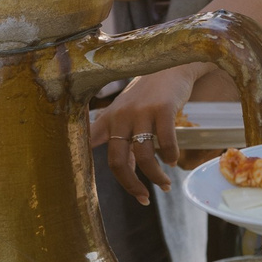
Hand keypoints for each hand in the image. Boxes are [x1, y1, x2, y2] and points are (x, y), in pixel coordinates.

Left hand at [90, 63, 205, 203]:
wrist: (171, 63)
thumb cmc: (149, 93)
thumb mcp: (129, 112)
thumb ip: (124, 140)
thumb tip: (128, 171)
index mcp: (108, 118)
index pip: (91, 146)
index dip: (88, 167)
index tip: (98, 179)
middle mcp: (120, 116)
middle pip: (116, 161)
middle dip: (130, 185)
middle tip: (144, 198)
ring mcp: (141, 112)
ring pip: (144, 155)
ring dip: (155, 176)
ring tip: (165, 184)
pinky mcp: (162, 108)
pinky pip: (166, 141)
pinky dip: (170, 156)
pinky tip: (174, 161)